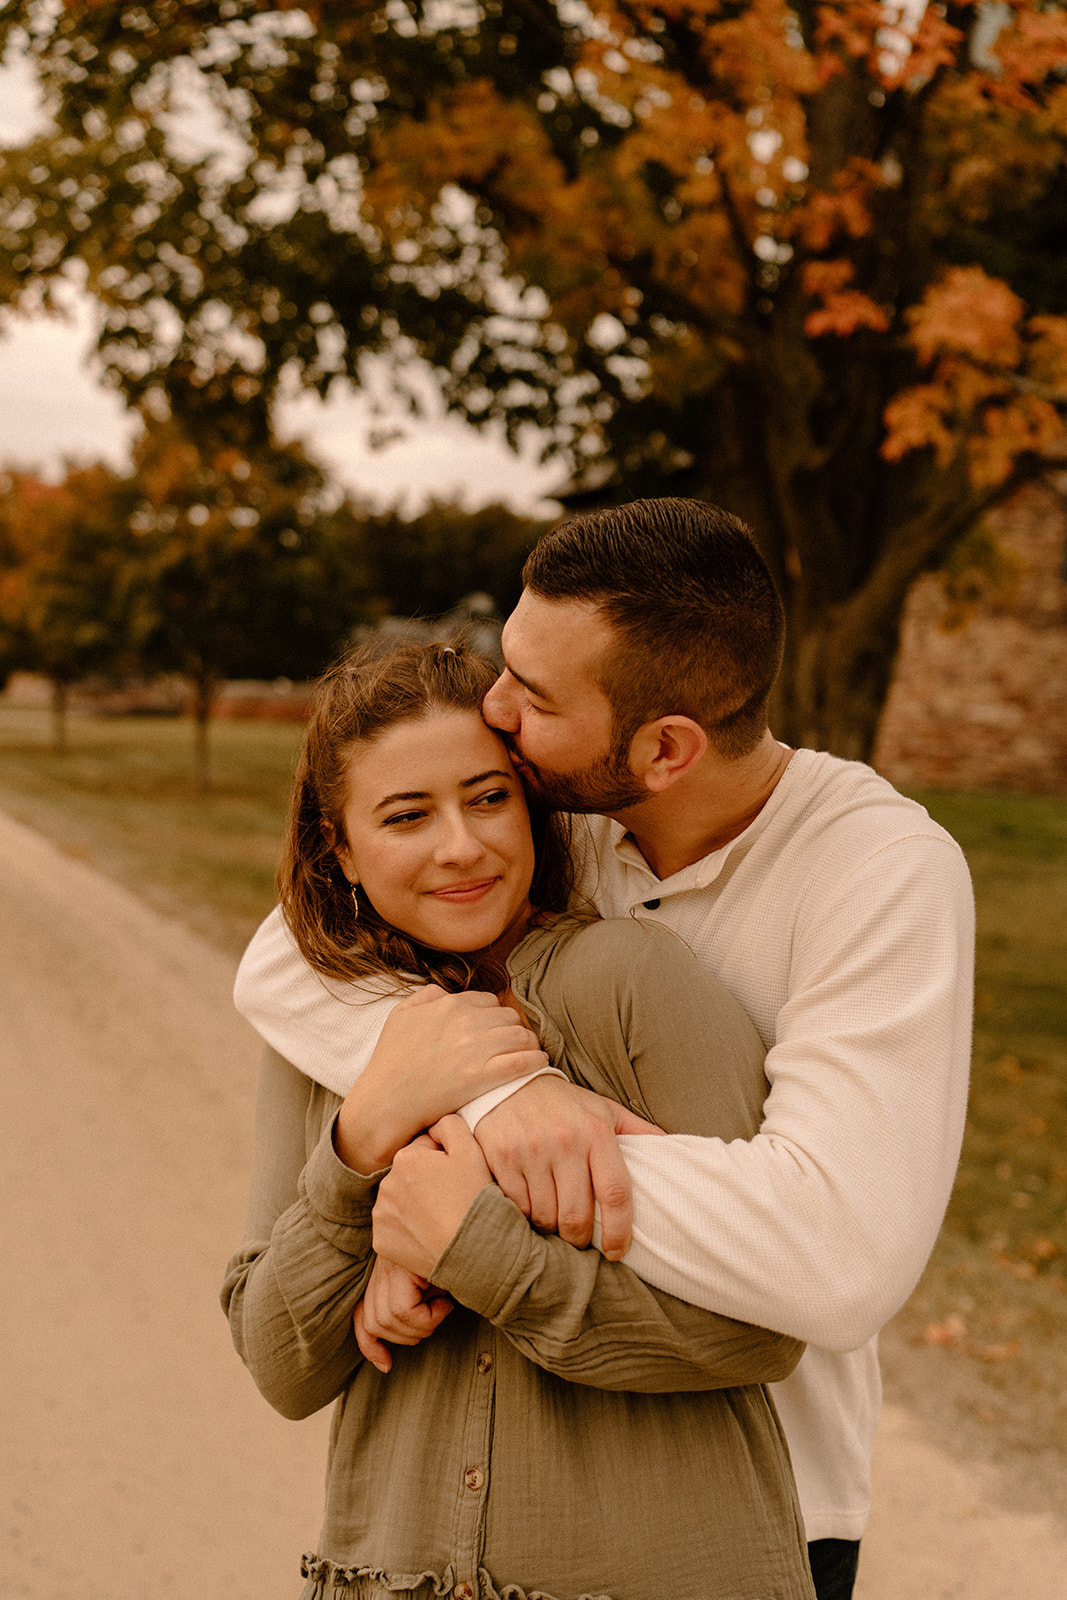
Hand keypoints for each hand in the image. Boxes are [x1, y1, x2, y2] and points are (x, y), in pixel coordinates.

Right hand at [334, 985, 547, 1174]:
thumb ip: (425, 997)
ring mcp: (475, 1049)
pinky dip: (535, 1060)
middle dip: (512, 1030)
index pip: (490, 1002)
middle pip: (509, 1017)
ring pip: (521, 1036)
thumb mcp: (399, 1017)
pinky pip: (523, 1061)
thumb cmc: (389, 1062)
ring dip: (528, 1044)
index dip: (495, 1017)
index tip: (496, 1031)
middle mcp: (465, 1022)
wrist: (384, 1102)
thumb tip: (446, 993)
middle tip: (513, 1046)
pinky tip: (538, 1064)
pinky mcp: (482, 1077)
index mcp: (449, 1005)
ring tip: (529, 1054)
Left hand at [354, 1257, 453, 1373]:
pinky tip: (446, 1301)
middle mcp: (382, 1266)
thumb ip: (422, 1299)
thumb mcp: (438, 1279)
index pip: (362, 1314)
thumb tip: (413, 1335)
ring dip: (421, 1325)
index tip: (386, 1364)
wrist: (474, 1222)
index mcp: (386, 1270)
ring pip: (388, 1319)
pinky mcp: (401, 1264)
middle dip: (405, 1336)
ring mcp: (389, 1263)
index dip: (369, 1345)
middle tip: (435, 1316)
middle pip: (373, 1322)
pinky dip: (426, 1318)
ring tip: (444, 1305)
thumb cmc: (463, 1251)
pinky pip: (403, 1310)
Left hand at [372, 1115, 493, 1277]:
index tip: (458, 1178)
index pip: (424, 1150)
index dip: (444, 1161)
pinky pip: (393, 1228)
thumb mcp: (471, 1150)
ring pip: (399, 1201)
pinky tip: (428, 1234)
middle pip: (409, 1175)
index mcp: (405, 1158)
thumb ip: (450, 1125)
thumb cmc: (475, 1199)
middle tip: (452, 1198)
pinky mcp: (381, 1242)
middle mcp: (386, 1184)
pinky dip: (407, 1230)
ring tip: (441, 1218)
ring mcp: (381, 1215)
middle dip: (426, 1182)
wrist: (475, 1251)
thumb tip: (434, 1126)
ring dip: (414, 1205)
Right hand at [474, 1076, 663, 1259]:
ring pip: (545, 1216)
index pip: (615, 1193)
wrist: (509, 1078)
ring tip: (552, 1219)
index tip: (616, 1251)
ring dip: (550, 1227)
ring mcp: (530, 1149)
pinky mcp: (501, 1156)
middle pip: (576, 1216)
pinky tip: (530, 1205)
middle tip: (578, 1239)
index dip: (618, 1232)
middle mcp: (565, 1141)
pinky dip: (525, 1215)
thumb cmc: (564, 1103)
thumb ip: (638, 1131)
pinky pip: (517, 1206)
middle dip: (579, 1239)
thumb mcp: (603, 1109)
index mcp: (597, 1131)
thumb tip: (675, 1149)